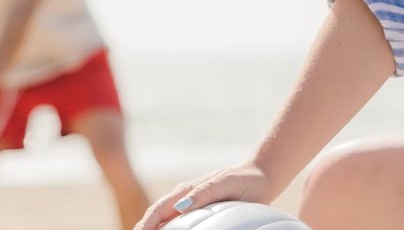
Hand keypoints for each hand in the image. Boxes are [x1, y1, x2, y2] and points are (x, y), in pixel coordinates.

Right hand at [135, 162, 275, 229]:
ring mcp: (189, 205)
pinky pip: (178, 224)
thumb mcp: (225, 184)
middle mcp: (183, 198)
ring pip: (164, 221)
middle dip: (144, 229)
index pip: (157, 211)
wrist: (260, 178)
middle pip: (156, 217)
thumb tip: (180, 207)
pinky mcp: (198, 211)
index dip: (146, 225)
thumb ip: (203, 194)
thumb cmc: (243, 180)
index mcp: (185, 191)